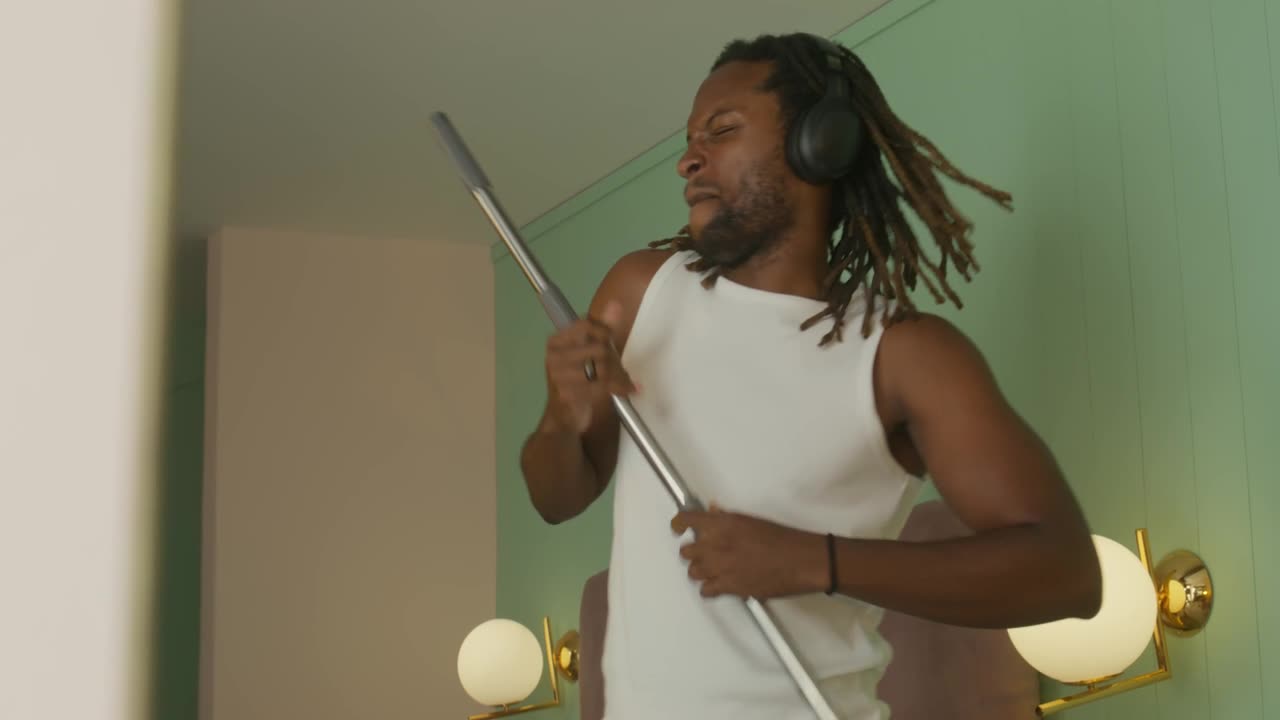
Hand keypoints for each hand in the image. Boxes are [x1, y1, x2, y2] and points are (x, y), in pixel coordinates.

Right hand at [542, 301, 636, 433]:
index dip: (605, 334)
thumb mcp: (587, 353)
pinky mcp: (568, 393)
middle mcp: (554, 355)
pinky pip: (603, 385)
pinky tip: (625, 391)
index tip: (610, 347)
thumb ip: (601, 328)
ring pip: (604, 367)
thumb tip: (616, 304)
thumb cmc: (576, 384)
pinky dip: (619, 389)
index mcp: (556, 341)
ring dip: (619, 377)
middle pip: (599, 347)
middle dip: (615, 362)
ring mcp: (559, 375)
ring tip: (622, 384)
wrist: (562, 419)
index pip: (587, 325)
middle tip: (621, 373)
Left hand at [671, 505, 826, 599]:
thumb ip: (726, 518)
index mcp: (723, 523)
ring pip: (693, 572)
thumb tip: (713, 511)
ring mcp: (720, 566)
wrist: (800, 560)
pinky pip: (705, 590)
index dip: (678, 524)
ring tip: (712, 569)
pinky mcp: (729, 586)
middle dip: (693, 552)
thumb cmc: (782, 539)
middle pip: (686, 551)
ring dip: (700, 571)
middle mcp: (717, 544)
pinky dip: (710, 589)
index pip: (687, 520)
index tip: (678, 528)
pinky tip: (718, 584)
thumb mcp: (751, 520)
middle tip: (704, 552)